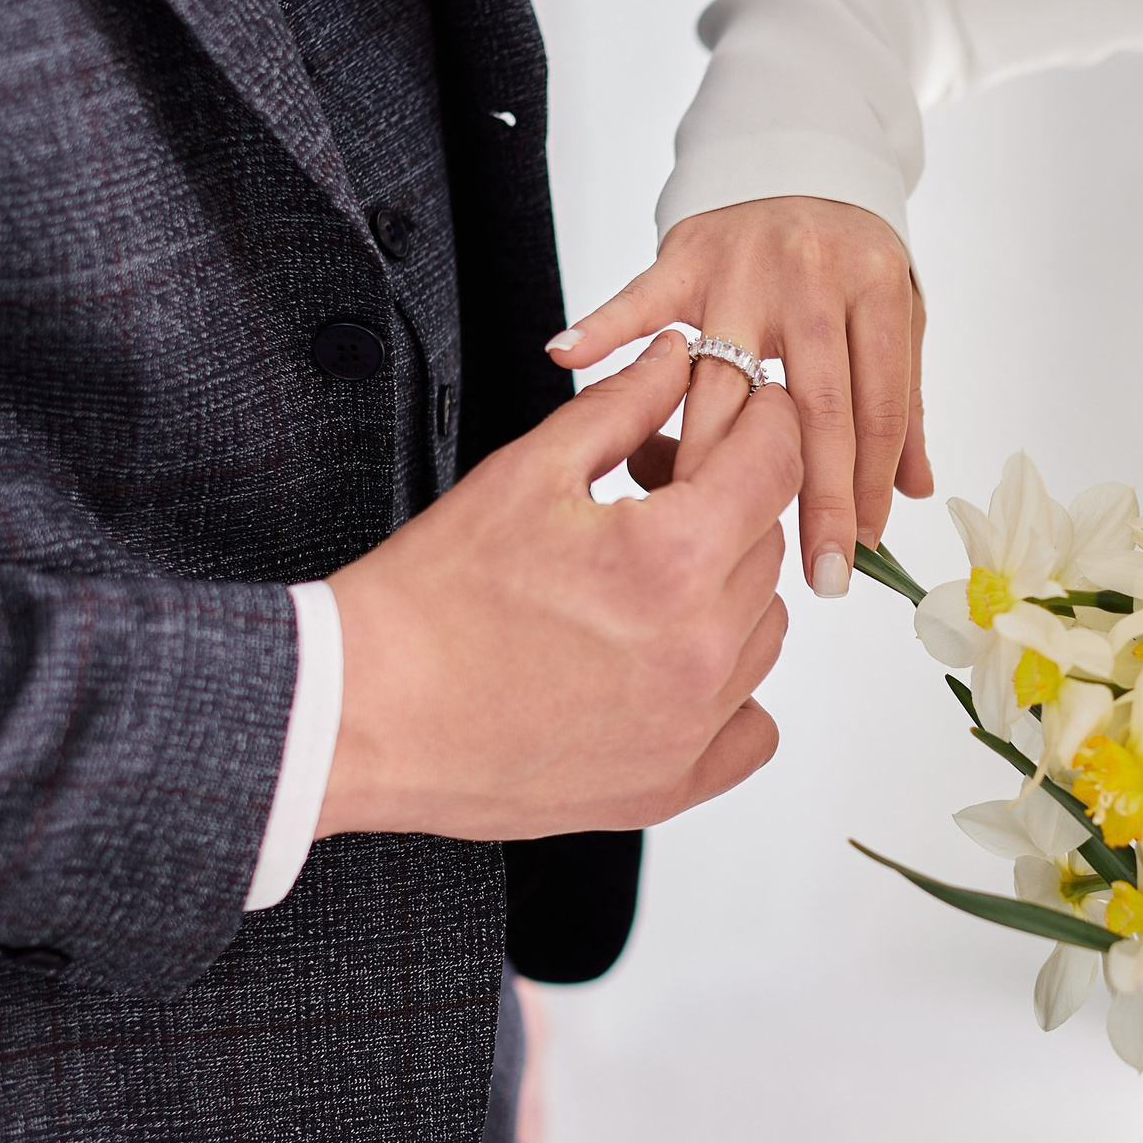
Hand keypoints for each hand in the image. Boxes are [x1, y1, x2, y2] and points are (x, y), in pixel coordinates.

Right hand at [317, 332, 799, 840]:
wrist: (367, 710)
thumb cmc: (429, 601)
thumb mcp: (527, 473)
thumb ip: (622, 407)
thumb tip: (677, 358)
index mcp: (671, 556)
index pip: (775, 462)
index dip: (762, 422)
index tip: (742, 417)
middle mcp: (699, 646)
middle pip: (768, 543)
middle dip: (727, 504)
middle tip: (655, 492)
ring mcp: (691, 724)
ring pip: (765, 630)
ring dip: (727, 593)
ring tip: (646, 581)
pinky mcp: (671, 783)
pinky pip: (752, 728)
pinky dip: (729, 693)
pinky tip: (669, 663)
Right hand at [545, 196, 931, 598]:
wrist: (800, 155)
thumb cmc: (847, 255)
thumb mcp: (896, 313)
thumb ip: (900, 400)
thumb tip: (911, 491)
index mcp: (874, 289)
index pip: (873, 407)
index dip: (867, 484)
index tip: (860, 548)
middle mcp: (809, 277)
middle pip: (808, 406)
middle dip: (812, 497)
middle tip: (814, 568)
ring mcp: (741, 267)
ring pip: (724, 379)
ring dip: (714, 458)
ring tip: (707, 526)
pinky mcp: (684, 255)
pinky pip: (638, 297)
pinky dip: (602, 325)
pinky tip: (565, 354)